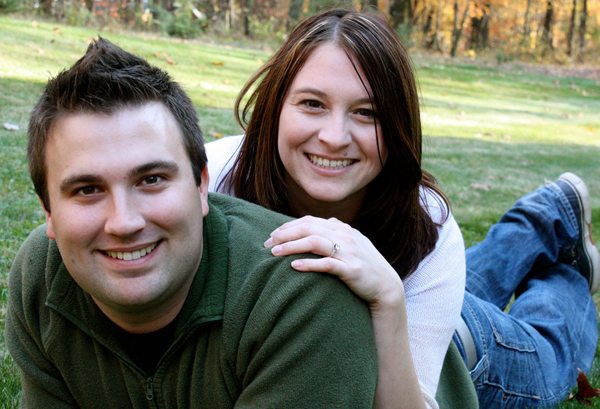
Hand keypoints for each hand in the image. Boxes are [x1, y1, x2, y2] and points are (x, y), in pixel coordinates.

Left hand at [264, 216, 403, 308]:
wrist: (386, 287)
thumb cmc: (364, 266)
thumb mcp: (351, 244)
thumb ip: (335, 233)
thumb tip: (317, 225)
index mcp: (342, 228)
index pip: (309, 221)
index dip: (288, 227)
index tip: (271, 236)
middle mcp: (345, 236)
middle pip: (308, 228)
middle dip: (284, 234)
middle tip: (267, 244)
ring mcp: (349, 252)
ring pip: (314, 242)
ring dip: (291, 246)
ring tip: (274, 253)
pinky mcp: (351, 270)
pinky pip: (327, 264)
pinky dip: (309, 264)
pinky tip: (294, 266)